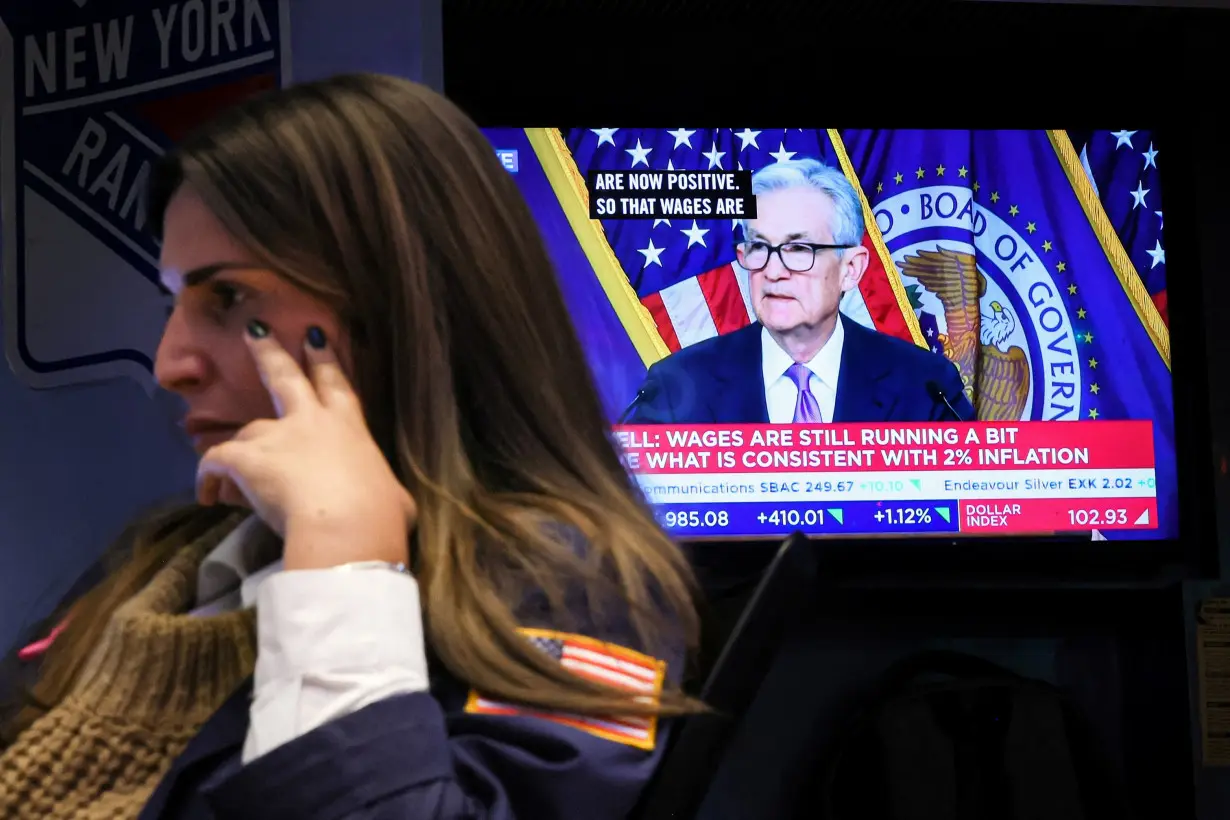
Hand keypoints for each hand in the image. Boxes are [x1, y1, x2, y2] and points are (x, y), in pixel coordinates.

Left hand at [197, 321, 415, 569]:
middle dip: (269, 352)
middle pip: (284, 378)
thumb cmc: (379, 512)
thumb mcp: (393, 496)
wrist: (346, 526)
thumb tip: (389, 500)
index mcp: (349, 426)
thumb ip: (382, 490)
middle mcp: (311, 421)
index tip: (313, 335)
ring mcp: (275, 437)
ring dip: (240, 447)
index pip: (335, 383)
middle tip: (255, 331)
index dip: (325, 358)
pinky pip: (216, 461)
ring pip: (247, 432)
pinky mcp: (245, 458)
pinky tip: (207, 494)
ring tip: (229, 474)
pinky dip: (208, 477)